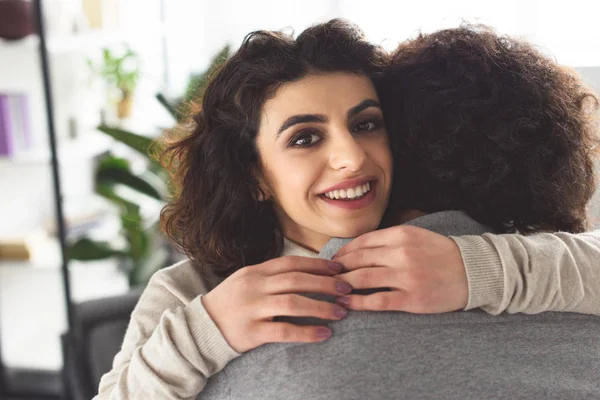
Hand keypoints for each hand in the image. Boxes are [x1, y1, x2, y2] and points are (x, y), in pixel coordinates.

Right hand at [202, 256, 351, 352]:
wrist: (201, 328)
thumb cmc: (231, 303)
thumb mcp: (247, 281)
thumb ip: (272, 275)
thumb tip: (307, 271)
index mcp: (256, 271)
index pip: (292, 263)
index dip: (318, 264)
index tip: (339, 268)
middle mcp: (254, 286)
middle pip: (297, 280)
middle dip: (326, 283)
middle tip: (347, 288)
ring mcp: (252, 308)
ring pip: (293, 303)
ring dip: (321, 306)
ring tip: (341, 311)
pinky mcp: (251, 332)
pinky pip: (284, 330)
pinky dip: (307, 332)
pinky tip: (324, 334)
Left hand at [332, 225, 467, 313]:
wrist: (474, 271)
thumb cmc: (441, 253)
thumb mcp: (416, 235)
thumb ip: (389, 239)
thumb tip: (359, 247)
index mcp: (401, 235)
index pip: (362, 242)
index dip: (343, 252)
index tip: (332, 260)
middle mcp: (401, 253)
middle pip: (357, 260)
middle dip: (337, 269)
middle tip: (325, 276)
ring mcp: (405, 276)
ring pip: (362, 279)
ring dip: (342, 285)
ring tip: (331, 290)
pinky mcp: (411, 298)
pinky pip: (377, 301)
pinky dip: (357, 303)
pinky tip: (346, 305)